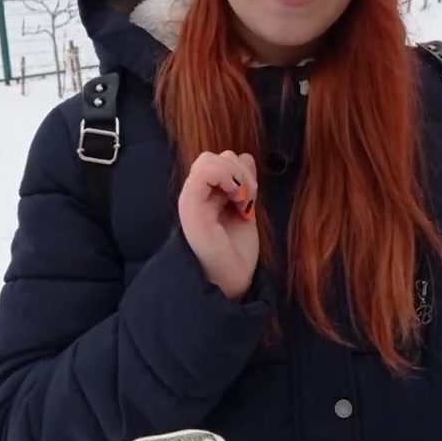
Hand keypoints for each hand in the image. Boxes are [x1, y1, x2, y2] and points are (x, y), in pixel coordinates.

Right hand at [178, 150, 259, 301]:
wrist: (230, 284)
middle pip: (213, 156)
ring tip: (244, 204)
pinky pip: (205, 171)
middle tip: (247, 201)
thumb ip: (244, 185)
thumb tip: (246, 157)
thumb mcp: (245, 211)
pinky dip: (229, 178)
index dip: (239, 170)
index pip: (218, 161)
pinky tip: (239, 201)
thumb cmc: (236, 255)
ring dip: (237, 177)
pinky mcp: (192, 207)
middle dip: (239, 172)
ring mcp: (191, 200)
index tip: (250, 199)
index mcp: (205, 196)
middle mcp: (195, 195)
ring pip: (209, 159)